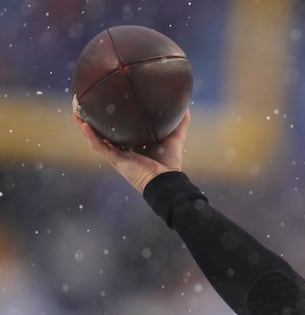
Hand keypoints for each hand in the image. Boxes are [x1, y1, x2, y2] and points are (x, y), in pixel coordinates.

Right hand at [73, 108, 189, 192]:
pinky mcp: (115, 160)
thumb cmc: (170, 163)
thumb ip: (180, 123)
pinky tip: (84, 124)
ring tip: (76, 109)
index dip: (112, 117)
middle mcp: (122, 149)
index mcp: (134, 144)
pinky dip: (91, 136)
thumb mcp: (175, 138)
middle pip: (103, 132)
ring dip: (84, 124)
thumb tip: (186, 106)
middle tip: (84, 102)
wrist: (166, 181)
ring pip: (95, 138)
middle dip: (92, 118)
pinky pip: (99, 147)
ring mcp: (117, 155)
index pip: (119, 128)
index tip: (106, 101)